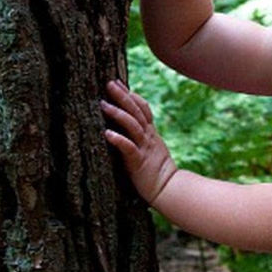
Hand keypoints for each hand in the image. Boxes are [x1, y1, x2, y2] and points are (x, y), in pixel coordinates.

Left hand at [102, 80, 177, 203]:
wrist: (168, 189)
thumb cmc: (156, 172)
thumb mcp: (151, 148)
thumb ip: (141, 136)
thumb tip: (128, 126)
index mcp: (150, 133)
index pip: (142, 108)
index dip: (131, 94)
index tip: (118, 82)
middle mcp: (148, 137)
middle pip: (136, 111)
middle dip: (123, 96)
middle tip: (109, 84)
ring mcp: (144, 148)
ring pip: (132, 126)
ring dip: (118, 114)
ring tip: (103, 105)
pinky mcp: (139, 162)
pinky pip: (129, 148)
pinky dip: (119, 139)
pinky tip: (107, 134)